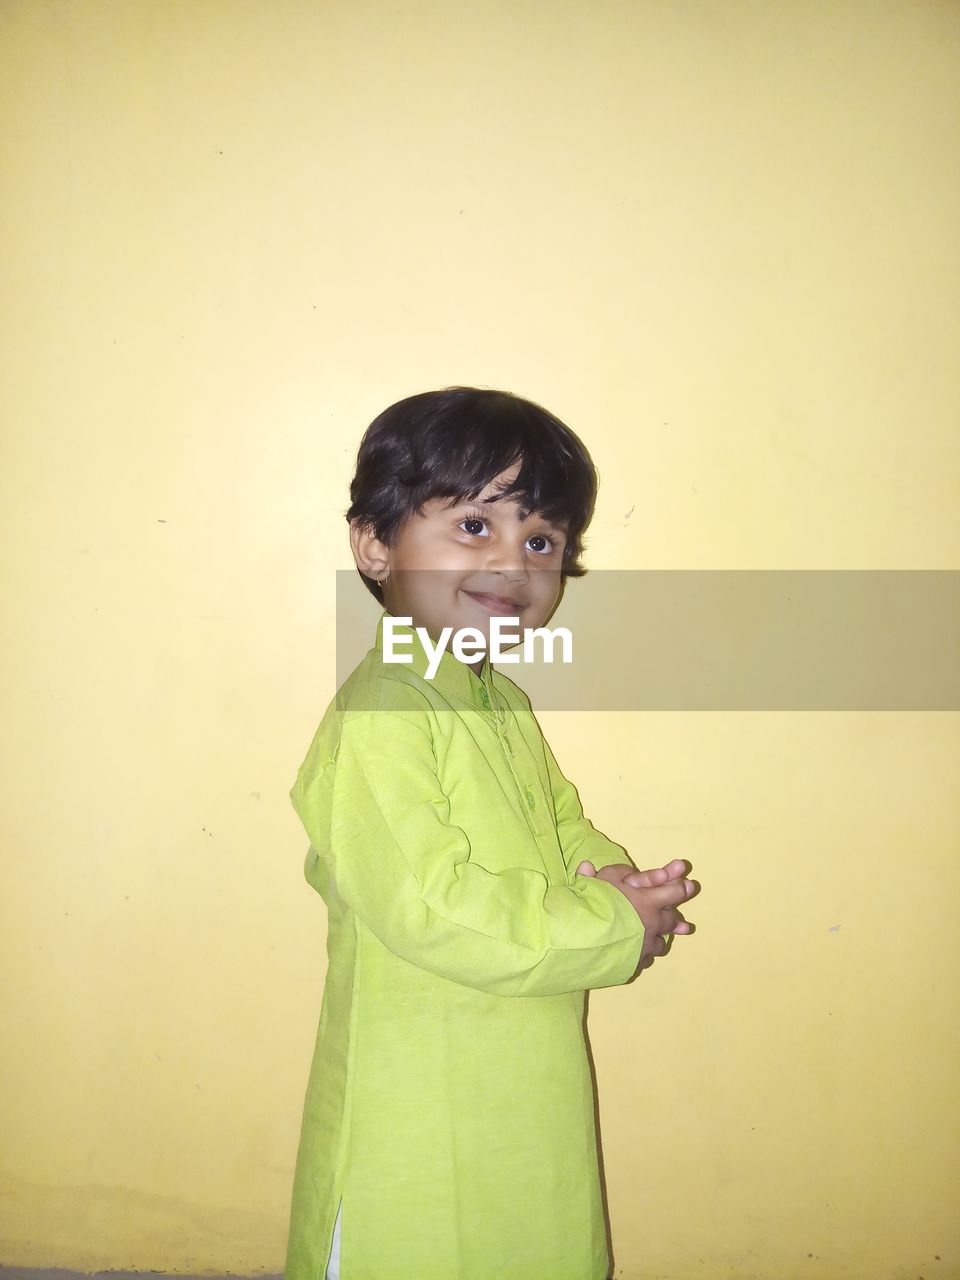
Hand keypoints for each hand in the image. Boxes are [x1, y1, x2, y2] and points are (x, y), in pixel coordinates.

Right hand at [576, 858, 698, 971]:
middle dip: (674, 917)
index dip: (682, 888)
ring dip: (659, 938)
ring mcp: (645, 947)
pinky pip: (646, 959)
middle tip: (680, 919)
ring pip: (661, 944)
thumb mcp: (602, 880)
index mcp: (648, 902)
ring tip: (653, 937)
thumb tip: (589, 865)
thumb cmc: (595, 903)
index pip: (674, 893)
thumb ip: (610, 873)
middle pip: (671, 921)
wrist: (585, 938)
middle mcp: (652, 925)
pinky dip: (644, 954)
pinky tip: (637, 952)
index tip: (689, 886)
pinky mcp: (635, 963)